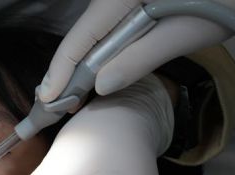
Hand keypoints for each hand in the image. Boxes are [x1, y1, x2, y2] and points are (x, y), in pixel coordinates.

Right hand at [39, 0, 234, 100]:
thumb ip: (140, 57)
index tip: (47, 98)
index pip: (82, 35)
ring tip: (68, 93)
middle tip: (52, 104)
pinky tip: (96, 70)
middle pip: (83, 32)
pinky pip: (110, 25)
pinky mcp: (135, 1)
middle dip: (67, 68)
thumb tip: (100, 85)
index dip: (61, 69)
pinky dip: (100, 50)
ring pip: (95, 30)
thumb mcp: (187, 33)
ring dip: (82, 62)